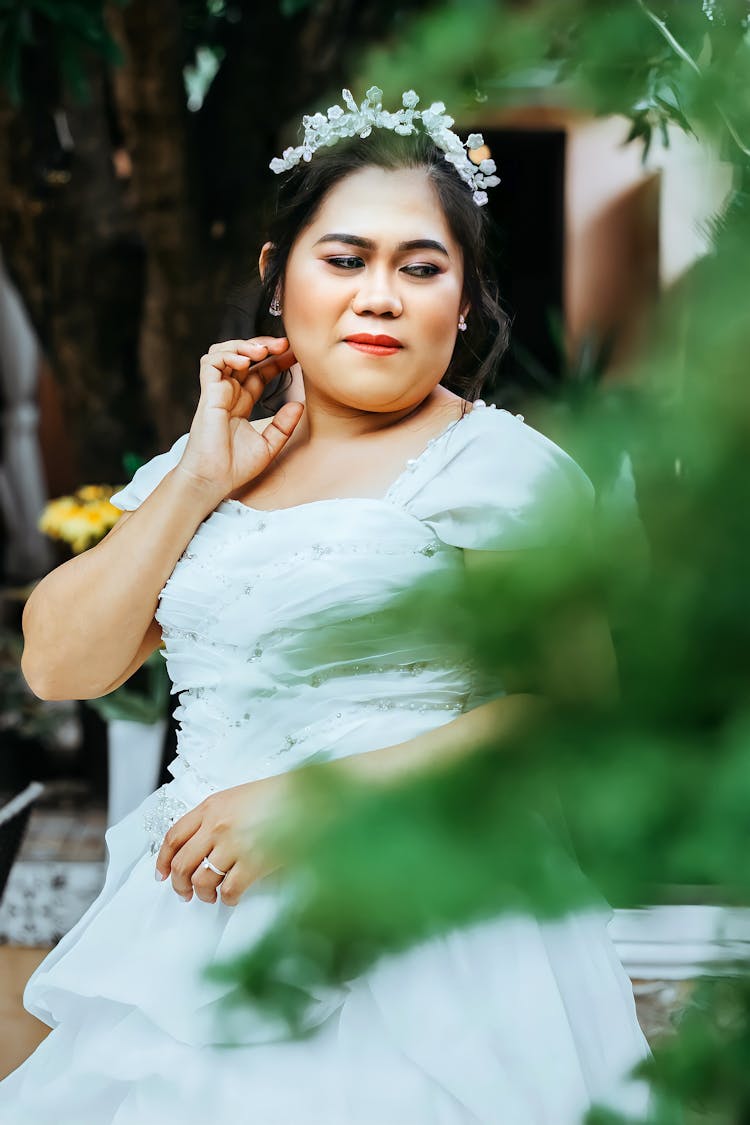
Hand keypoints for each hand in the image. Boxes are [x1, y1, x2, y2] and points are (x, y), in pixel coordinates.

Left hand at [154, 773, 290, 905]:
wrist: (308, 797)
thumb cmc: (277, 796)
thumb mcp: (237, 798)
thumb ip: (215, 818)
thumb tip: (199, 849)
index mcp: (210, 807)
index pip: (173, 837)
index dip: (163, 860)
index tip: (162, 874)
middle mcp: (216, 825)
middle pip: (182, 864)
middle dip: (180, 885)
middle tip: (185, 894)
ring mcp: (234, 844)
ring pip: (202, 881)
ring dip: (203, 894)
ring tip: (212, 896)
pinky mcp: (254, 862)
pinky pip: (229, 890)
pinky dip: (228, 898)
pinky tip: (233, 896)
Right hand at [176, 336, 303, 505]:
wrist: (215, 480)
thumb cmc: (236, 467)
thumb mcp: (270, 445)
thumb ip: (284, 425)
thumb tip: (299, 404)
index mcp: (242, 403)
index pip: (260, 372)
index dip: (276, 360)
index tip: (295, 355)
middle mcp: (229, 394)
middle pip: (244, 357)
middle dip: (264, 346)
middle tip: (284, 345)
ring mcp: (217, 392)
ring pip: (225, 353)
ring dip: (244, 346)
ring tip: (263, 351)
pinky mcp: (207, 394)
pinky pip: (212, 363)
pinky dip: (227, 355)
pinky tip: (245, 362)